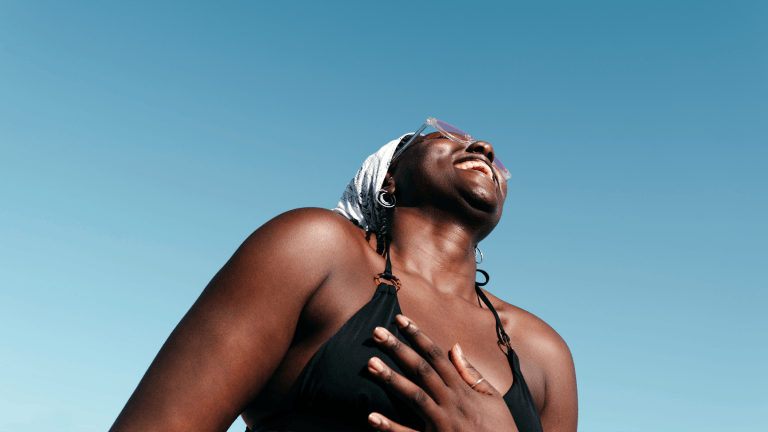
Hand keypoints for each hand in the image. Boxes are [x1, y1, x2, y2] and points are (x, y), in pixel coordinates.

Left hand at [367, 315, 518, 431]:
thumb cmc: (500, 429)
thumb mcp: (493, 399)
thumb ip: (472, 373)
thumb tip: (454, 347)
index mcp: (463, 390)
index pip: (437, 356)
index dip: (418, 336)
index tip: (400, 319)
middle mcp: (451, 404)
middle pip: (421, 370)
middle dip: (398, 349)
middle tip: (377, 332)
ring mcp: (442, 425)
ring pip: (413, 397)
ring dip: (391, 380)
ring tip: (370, 364)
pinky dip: (389, 428)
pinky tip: (371, 417)